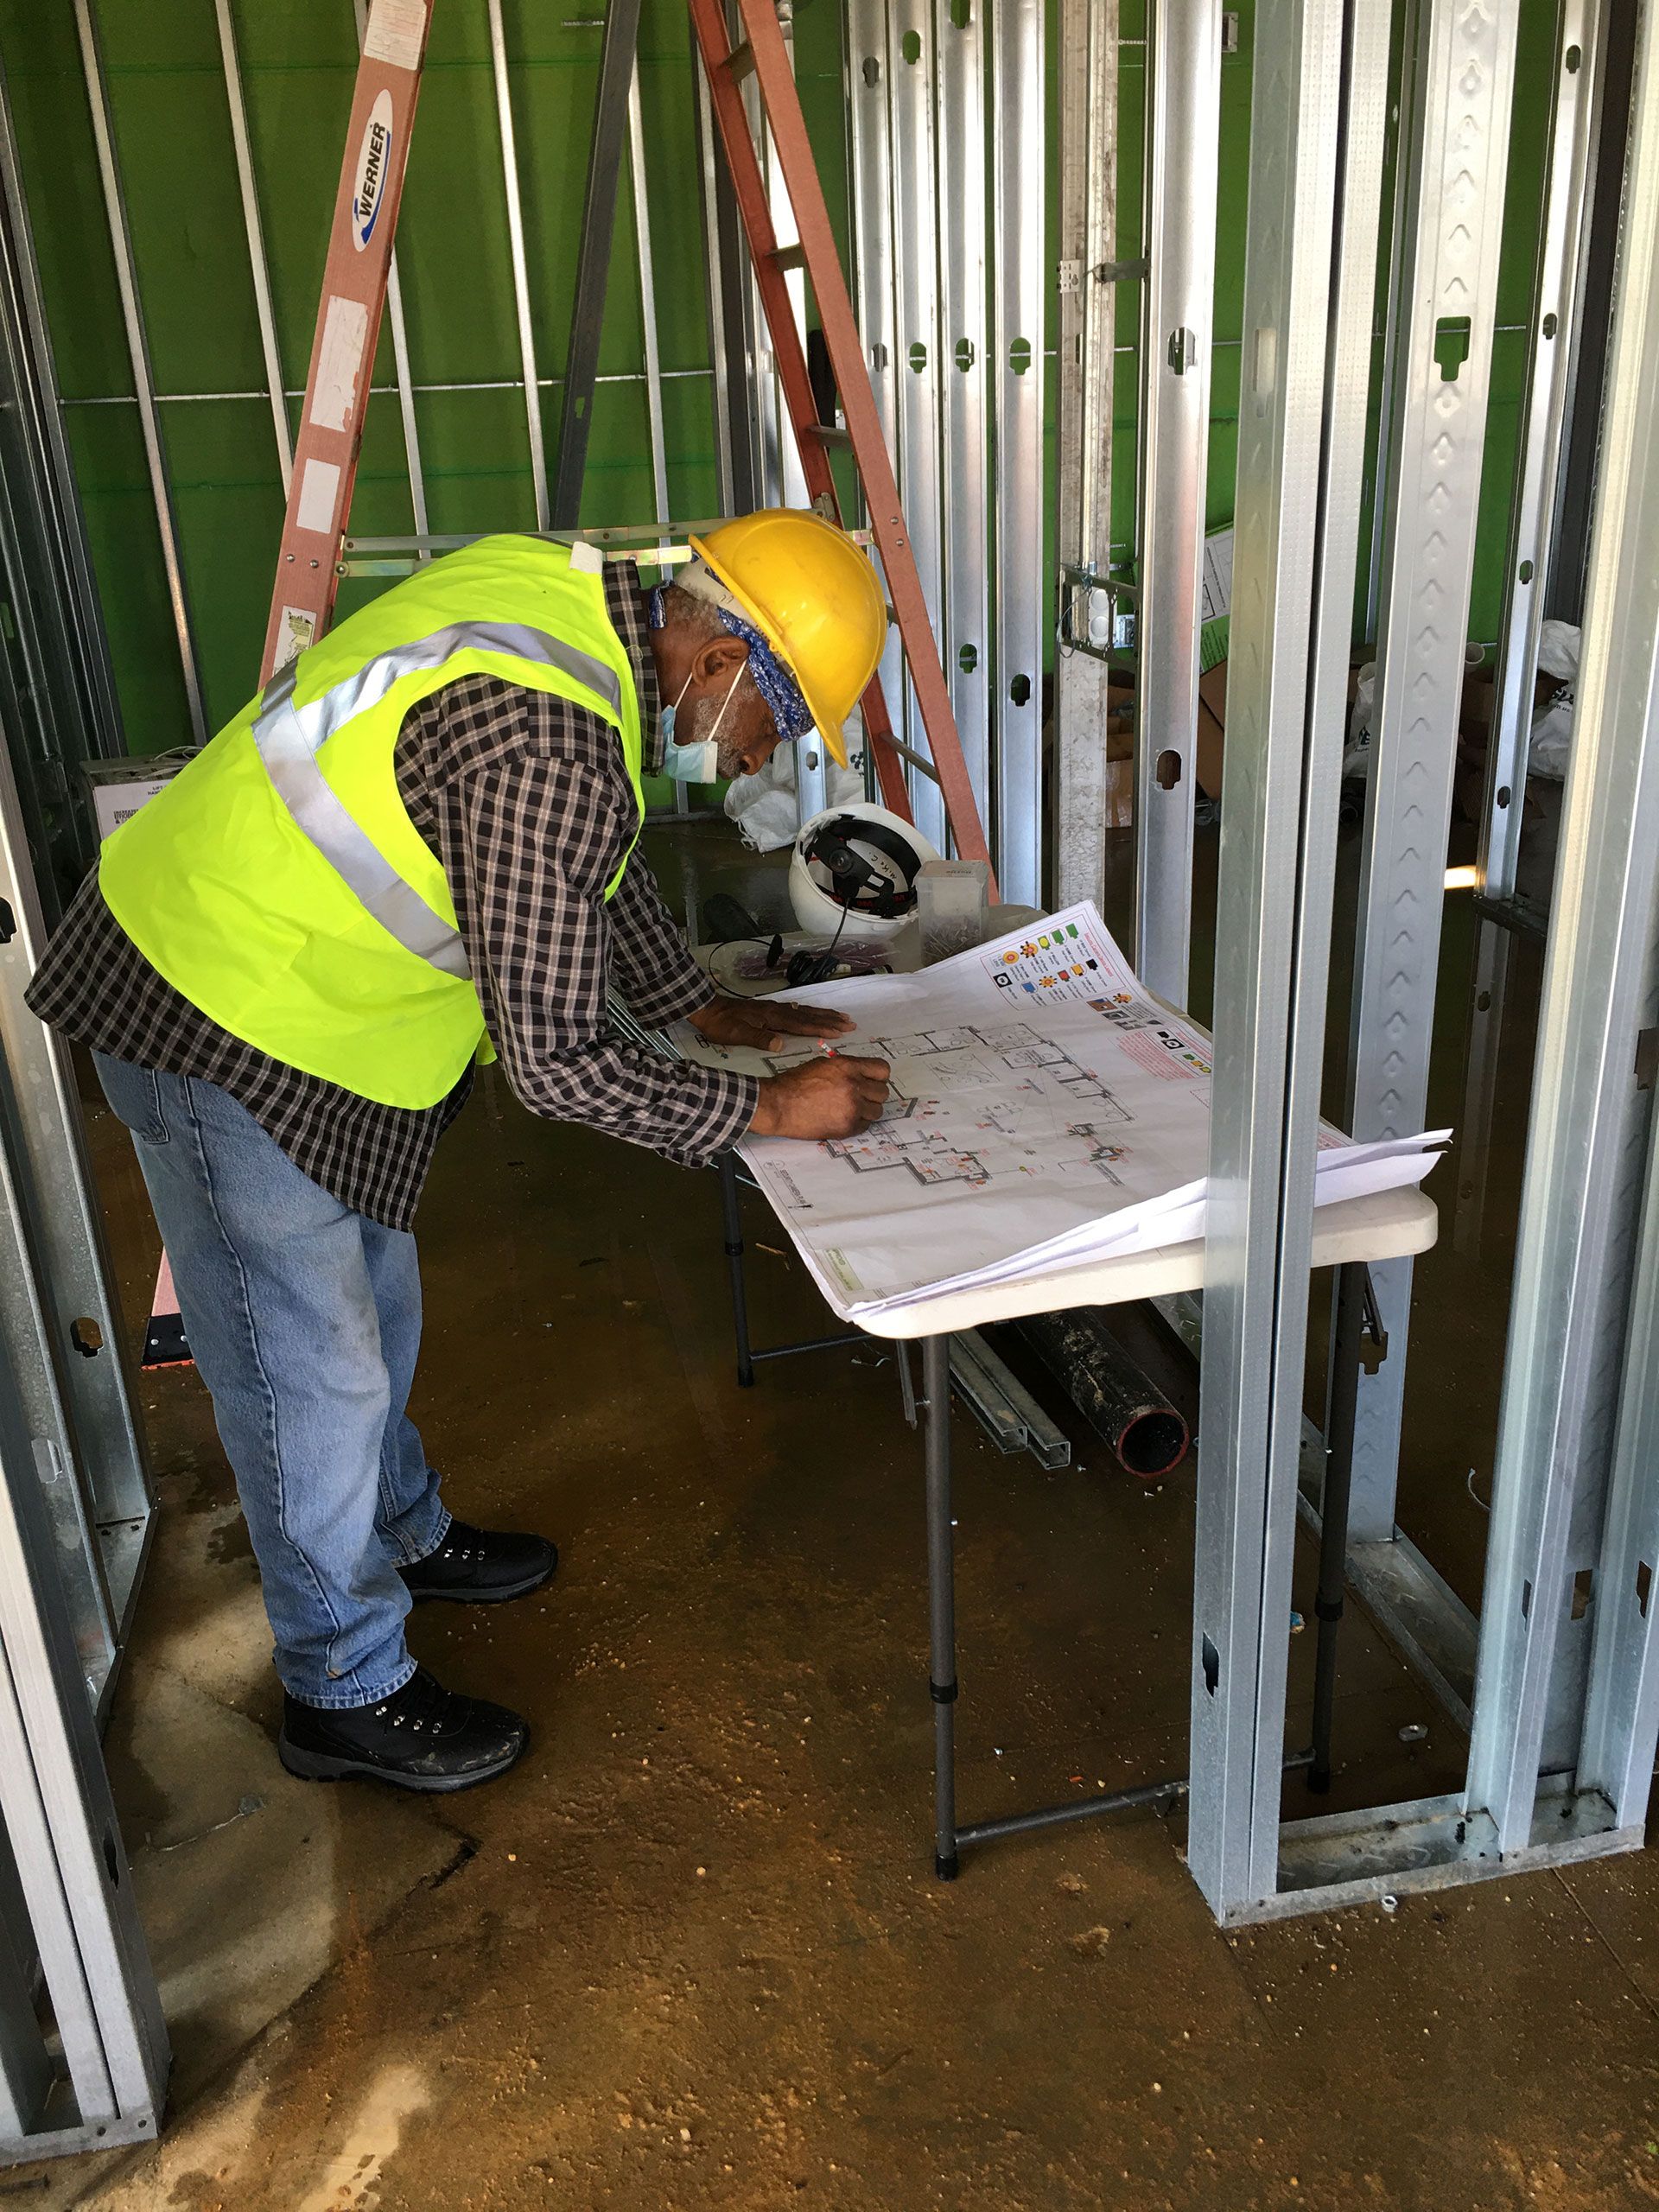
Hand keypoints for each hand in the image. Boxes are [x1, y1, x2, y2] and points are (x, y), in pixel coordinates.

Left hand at [688, 993, 856, 1053]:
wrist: (706, 1009)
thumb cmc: (721, 1025)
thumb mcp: (737, 1034)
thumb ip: (758, 1038)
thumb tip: (780, 1043)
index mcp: (772, 1017)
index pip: (802, 1024)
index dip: (822, 1028)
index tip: (840, 1031)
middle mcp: (777, 1010)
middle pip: (808, 1015)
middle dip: (830, 1019)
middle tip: (850, 1022)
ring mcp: (773, 1008)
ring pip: (804, 1011)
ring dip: (823, 1014)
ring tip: (840, 1016)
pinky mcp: (768, 1009)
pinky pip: (795, 1010)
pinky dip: (808, 1012)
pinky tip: (811, 1013)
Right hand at [748, 1054, 891, 1139]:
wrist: (778, 1104)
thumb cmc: (794, 1084)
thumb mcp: (823, 1064)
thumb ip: (847, 1068)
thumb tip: (863, 1074)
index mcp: (848, 1067)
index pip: (882, 1070)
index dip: (878, 1076)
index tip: (873, 1081)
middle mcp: (853, 1086)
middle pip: (883, 1092)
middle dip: (873, 1094)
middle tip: (861, 1096)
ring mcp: (851, 1108)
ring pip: (877, 1111)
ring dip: (867, 1110)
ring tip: (851, 1109)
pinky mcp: (846, 1127)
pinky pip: (865, 1126)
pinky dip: (857, 1123)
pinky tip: (843, 1118)